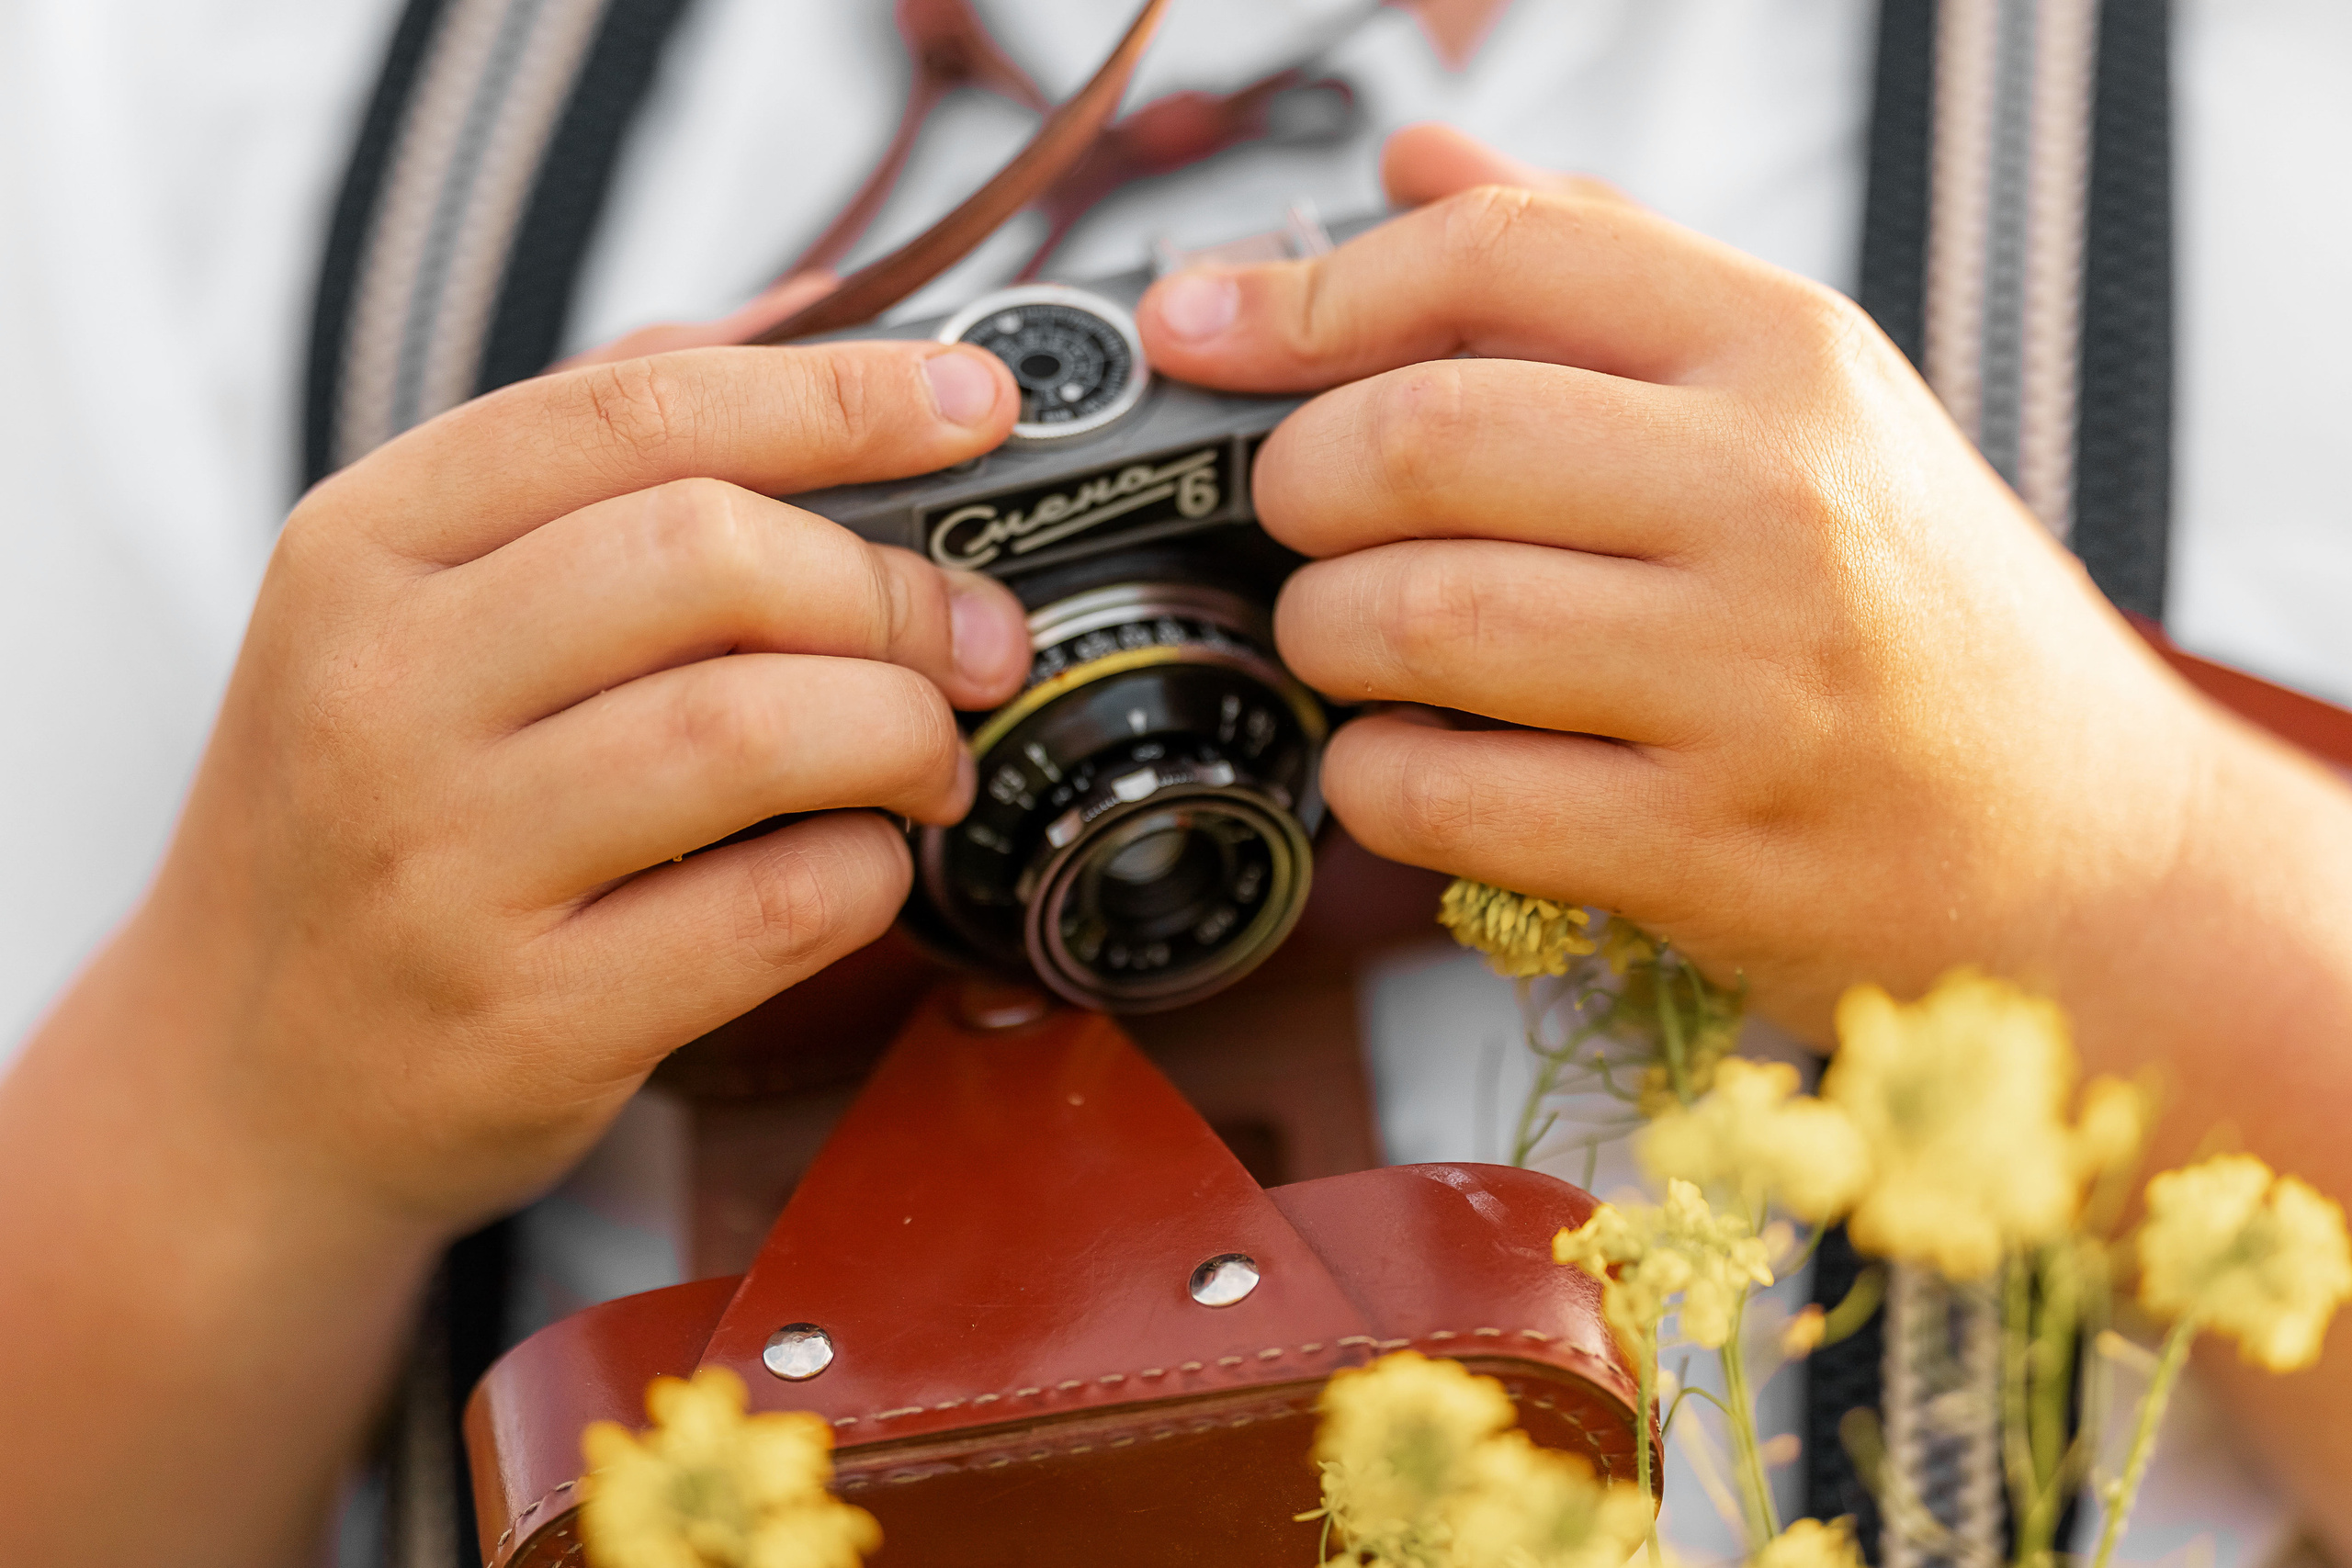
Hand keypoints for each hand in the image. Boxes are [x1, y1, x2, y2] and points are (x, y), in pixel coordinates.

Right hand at [116, 335, 1025, 1230]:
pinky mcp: (526, 1018)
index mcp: (366, 545)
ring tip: (930, 755)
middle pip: (709, 557)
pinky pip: (771, 908)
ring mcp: (444, 862)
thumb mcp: (416, 601)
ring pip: (752, 730)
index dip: (840, 393)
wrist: (240, 1076)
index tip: (978, 398)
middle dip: (893, 586)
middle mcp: (383, 689)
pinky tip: (861, 863)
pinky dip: (867, 872)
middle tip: (975, 633)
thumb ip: (598, 446)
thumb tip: (816, 312)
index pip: (634, 411)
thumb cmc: (370, 807)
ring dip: (901, 731)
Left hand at [1135, 123, 2268, 1040]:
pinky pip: (1443, 796)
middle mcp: (1776, 499)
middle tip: (1298, 518)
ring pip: (1411, 620)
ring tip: (1347, 639)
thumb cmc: (1918, 610)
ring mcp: (1745, 681)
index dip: (1306, 292)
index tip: (1203, 329)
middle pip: (1418, 438)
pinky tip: (1400, 762)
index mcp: (1789, 355)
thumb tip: (1417, 160)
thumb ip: (1605, 269)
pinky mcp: (1704, 847)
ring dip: (1320, 632)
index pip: (1496, 257)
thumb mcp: (1808, 400)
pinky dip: (1371, 778)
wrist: (2089, 847)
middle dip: (1294, 482)